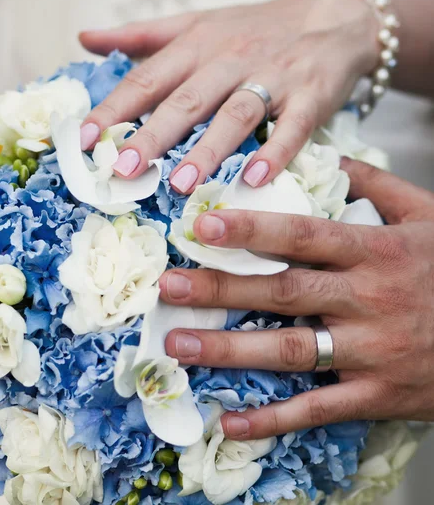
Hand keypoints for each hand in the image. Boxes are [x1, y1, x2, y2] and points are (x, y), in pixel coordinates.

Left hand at [79, 0, 377, 191]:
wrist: (332, 18)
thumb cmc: (256, 28)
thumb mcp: (198, 22)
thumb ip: (142, 34)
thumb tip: (84, 37)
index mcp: (197, 44)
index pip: (148, 78)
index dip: (115, 109)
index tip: (85, 141)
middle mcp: (230, 59)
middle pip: (186, 100)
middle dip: (152, 136)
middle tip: (124, 170)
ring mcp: (272, 77)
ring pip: (235, 114)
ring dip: (208, 150)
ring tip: (181, 184)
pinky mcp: (311, 95)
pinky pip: (293, 126)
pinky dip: (276, 152)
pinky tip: (255, 179)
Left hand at [160, 159, 433, 439]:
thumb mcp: (427, 215)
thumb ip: (377, 183)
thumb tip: (329, 156)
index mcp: (377, 251)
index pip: (304, 235)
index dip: (252, 230)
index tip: (203, 226)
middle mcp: (368, 298)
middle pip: (283, 292)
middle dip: (221, 289)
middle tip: (168, 288)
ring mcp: (372, 350)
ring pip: (290, 350)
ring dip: (230, 351)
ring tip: (179, 345)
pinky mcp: (379, 394)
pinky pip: (319, 408)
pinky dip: (274, 417)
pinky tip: (231, 420)